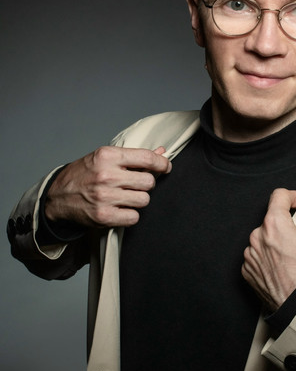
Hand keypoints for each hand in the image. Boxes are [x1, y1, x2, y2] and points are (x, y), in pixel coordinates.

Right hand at [44, 145, 171, 228]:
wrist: (56, 197)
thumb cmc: (83, 175)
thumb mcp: (105, 158)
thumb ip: (133, 157)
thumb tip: (161, 152)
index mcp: (107, 156)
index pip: (146, 158)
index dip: (161, 163)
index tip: (165, 167)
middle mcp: (106, 175)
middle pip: (148, 182)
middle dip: (145, 184)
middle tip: (135, 185)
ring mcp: (105, 197)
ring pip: (144, 200)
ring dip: (138, 200)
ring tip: (125, 197)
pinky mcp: (103, 216)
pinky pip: (134, 217)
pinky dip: (130, 215)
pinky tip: (120, 209)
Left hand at [242, 188, 295, 310]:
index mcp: (275, 224)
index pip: (278, 196)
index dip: (291, 196)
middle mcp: (257, 237)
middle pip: (271, 220)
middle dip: (284, 224)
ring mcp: (250, 255)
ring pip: (262, 239)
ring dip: (274, 242)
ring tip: (291, 256)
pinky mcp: (247, 270)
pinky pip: (256, 257)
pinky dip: (267, 258)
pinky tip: (281, 267)